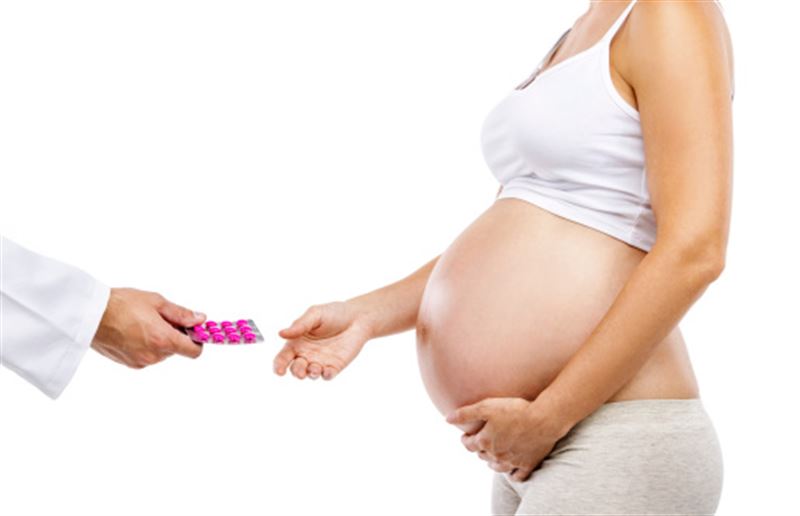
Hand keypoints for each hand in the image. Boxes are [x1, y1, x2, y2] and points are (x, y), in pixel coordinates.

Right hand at [91, 288, 205, 367]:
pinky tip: (132, 331)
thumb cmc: (121, 304)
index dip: (196, 340)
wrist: (89, 314)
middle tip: (159, 318)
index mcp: (163, 340)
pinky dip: (145, 346)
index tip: (191, 329)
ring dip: (158, 340)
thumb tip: (200, 320)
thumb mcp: (156, 302)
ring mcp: (140, 362)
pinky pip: (146, 356)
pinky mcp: (128, 364)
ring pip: (161, 353)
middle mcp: (153, 356)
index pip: (194, 351)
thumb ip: (181, 314)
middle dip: (173, 335)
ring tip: (142, 322)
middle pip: (175, 349)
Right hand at [273, 301, 372, 379]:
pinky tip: (327, 371)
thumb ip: (300, 325)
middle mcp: (306, 354)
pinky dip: (326, 375)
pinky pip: (327, 375)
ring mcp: (320, 361)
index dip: (279, 365)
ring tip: (315, 369)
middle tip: (300, 371)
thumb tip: (280, 334)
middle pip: (296, 369)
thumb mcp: (315, 314)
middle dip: (296, 372)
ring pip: (311, 374)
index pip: (283, 357)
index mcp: (297, 342)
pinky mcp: (334, 366)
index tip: (279, 371)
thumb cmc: (334, 313)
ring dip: (310, 374)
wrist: (358, 317)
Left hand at [446, 397, 568, 481]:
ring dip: (493, 462)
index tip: (466, 436)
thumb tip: (447, 419)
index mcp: (485, 441)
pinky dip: (512, 474)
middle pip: (482, 456)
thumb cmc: (514, 410)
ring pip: (497, 467)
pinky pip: (517, 476)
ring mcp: (512, 461)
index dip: (466, 439)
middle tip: (481, 443)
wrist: (543, 419)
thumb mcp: (486, 406)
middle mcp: (496, 454)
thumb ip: (465, 413)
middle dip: (479, 449)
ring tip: (493, 456)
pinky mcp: (528, 464)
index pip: (469, 444)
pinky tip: (512, 469)